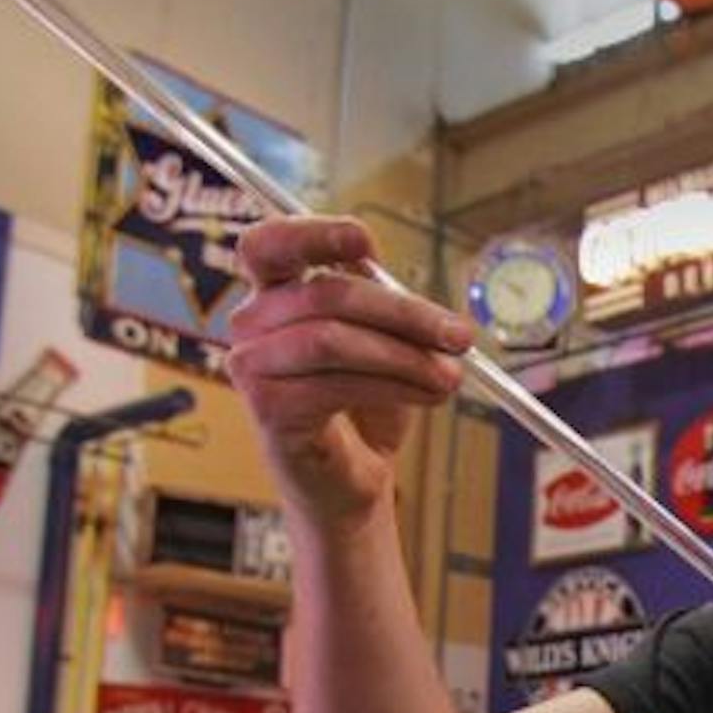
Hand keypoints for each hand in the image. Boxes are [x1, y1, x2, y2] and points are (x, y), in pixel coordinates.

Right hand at [227, 217, 474, 526]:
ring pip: (332, 338)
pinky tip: (428, 396)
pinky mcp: (267, 407)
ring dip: (405, 356)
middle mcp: (252, 324)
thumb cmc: (364, 406)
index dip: (312, 233)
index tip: (365, 242)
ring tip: (451, 377)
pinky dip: (393, 386)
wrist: (350, 479)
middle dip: (404, 313)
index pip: (270, 244)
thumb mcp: (385, 348)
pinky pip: (335, 383)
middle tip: (460, 336)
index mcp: (275, 295)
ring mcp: (253, 366)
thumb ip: (394, 316)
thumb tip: (436, 313)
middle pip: (325, 294)